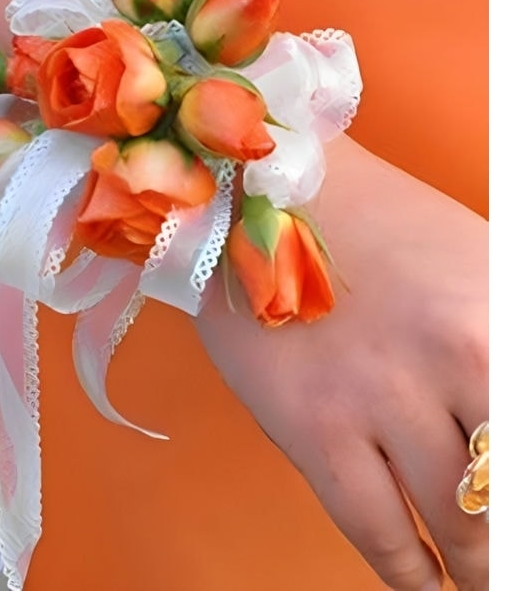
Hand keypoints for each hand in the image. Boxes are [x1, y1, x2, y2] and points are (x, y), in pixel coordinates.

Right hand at [194, 133, 487, 590]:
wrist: (261, 199)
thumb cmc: (375, 225)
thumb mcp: (478, 265)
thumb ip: (506, 350)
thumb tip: (503, 429)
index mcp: (502, 318)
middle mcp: (456, 362)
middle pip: (504, 497)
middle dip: (506, 544)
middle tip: (504, 564)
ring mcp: (379, 398)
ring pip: (454, 528)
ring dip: (473, 570)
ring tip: (476, 582)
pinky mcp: (312, 427)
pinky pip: (376, 532)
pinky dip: (408, 575)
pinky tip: (423, 584)